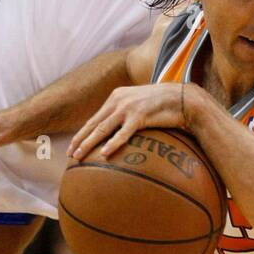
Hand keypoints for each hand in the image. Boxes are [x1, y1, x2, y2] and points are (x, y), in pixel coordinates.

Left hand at [69, 83, 189, 161]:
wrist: (184, 98)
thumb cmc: (164, 104)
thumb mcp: (140, 103)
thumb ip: (127, 113)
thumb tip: (118, 131)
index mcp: (116, 96)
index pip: (95, 117)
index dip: (82, 132)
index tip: (73, 146)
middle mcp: (119, 100)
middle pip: (93, 123)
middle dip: (80, 139)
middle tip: (69, 154)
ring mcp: (129, 108)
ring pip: (102, 129)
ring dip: (88, 144)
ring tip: (79, 156)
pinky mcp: (140, 116)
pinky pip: (122, 133)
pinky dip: (112, 144)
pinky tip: (104, 154)